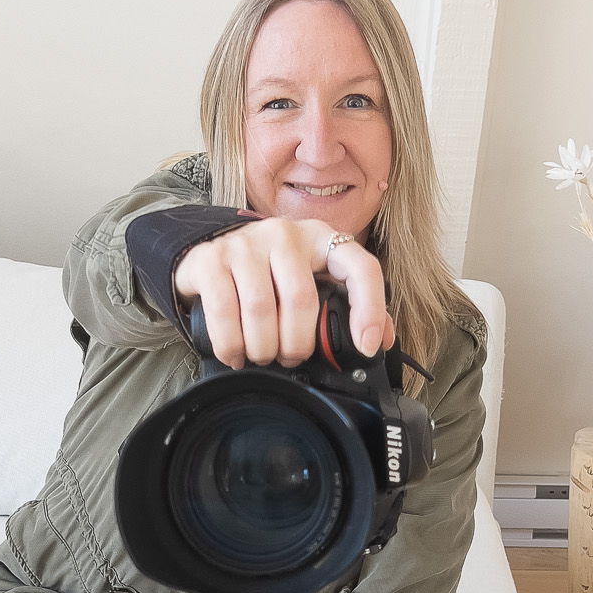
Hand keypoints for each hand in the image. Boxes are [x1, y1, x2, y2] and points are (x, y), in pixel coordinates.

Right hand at [172, 217, 393, 369]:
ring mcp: (246, 243)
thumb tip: (381, 340)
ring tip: (262, 356)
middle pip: (301, 299)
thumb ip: (349, 306)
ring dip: (263, 348)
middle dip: (297, 344)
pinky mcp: (211, 259)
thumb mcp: (312, 281)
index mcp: (321, 239)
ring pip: (261, 309)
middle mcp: (285, 234)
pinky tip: (235, 354)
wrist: (211, 258)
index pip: (359, 266)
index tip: (366, 346)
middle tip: (290, 358)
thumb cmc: (270, 275)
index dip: (370, 309)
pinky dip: (231, 344)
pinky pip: (224, 312)